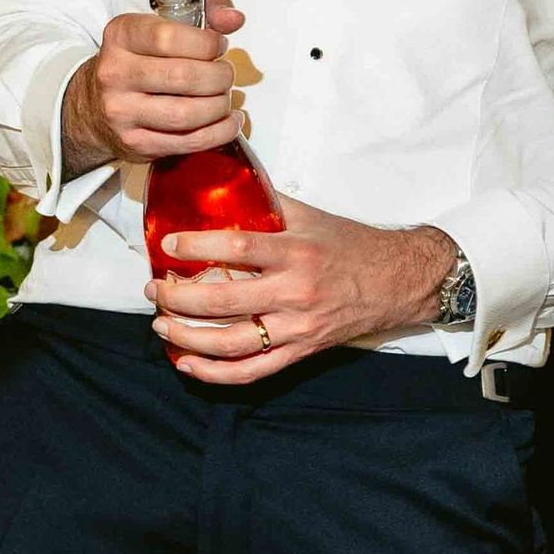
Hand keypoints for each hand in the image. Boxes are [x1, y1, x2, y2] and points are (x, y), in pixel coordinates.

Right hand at [65, 0, 246, 170]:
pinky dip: (220, 132)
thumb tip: (234, 18)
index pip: (169, 38)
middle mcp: (115, 73)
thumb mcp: (161, 26)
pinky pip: (189, 141)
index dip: (206, 43)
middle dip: (220, 77)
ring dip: (220, 106)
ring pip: (188, 113)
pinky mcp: (136, 141)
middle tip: (225, 75)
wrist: (95, 104)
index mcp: (121, 36)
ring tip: (223, 98)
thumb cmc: (138, 62)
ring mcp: (122, 111)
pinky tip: (227, 121)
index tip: (218, 46)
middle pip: (184, 77)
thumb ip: (204, 15)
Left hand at [148, 196, 458, 383]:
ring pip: (232, 343)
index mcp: (297, 252)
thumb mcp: (312, 217)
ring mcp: (298, 327)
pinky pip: (253, 371)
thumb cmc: (353, 246)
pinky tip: (187, 364)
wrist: (398, 281)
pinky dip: (215, 373)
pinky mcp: (302, 351)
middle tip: (155, 289)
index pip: (238, 247)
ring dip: (187, 337)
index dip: (197, 246)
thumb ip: (268, 203)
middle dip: (179, 298)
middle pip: (225, 301)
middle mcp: (296, 292)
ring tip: (162, 325)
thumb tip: (228, 180)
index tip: (169, 244)